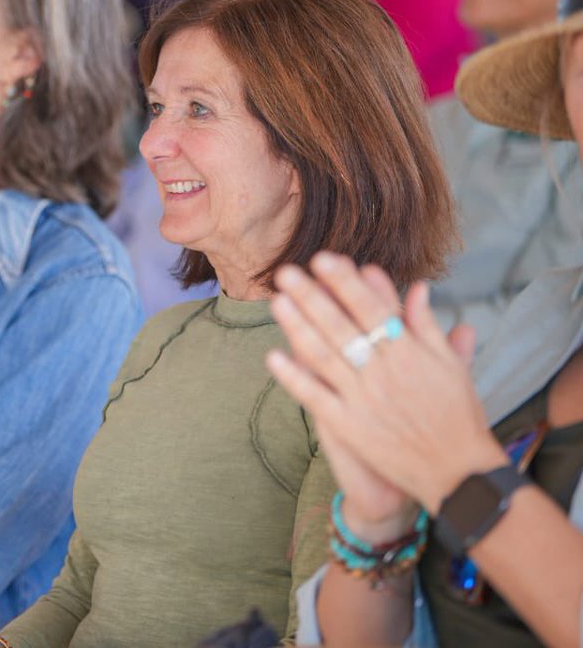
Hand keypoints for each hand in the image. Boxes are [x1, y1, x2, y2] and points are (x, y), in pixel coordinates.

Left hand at [266, 252, 507, 513]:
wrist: (457, 472)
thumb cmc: (457, 415)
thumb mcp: (451, 366)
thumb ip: (428, 326)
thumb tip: (418, 287)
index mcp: (409, 353)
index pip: (371, 309)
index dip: (345, 283)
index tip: (323, 259)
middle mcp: (383, 372)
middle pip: (340, 327)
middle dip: (312, 296)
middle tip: (286, 271)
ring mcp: (363, 400)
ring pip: (323, 356)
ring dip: (297, 328)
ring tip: (277, 302)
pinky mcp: (349, 427)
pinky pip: (315, 398)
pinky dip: (294, 377)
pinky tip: (273, 357)